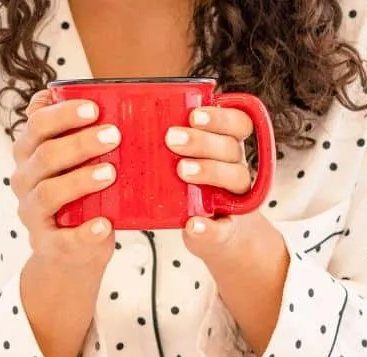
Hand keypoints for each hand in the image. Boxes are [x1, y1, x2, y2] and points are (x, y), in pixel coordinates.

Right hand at [11, 90, 121, 356]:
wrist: (70, 251)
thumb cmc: (79, 196)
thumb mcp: (74, 163)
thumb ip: (80, 135)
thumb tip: (108, 96)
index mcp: (30, 152)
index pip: (37, 124)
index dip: (63, 113)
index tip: (95, 107)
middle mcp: (25, 179)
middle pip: (45, 155)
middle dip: (79, 142)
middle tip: (114, 135)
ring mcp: (33, 213)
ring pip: (49, 192)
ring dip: (80, 180)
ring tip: (111, 173)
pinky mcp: (47, 243)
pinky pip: (63, 238)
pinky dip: (84, 232)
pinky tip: (105, 224)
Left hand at [165, 106, 259, 260]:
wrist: (205, 231)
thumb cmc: (186, 187)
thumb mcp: (180, 161)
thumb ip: (168, 143)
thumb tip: (129, 121)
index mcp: (226, 147)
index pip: (238, 123)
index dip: (220, 117)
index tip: (193, 115)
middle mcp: (234, 167)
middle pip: (231, 147)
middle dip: (202, 141)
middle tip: (172, 139)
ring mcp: (232, 198)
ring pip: (235, 177)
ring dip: (209, 171)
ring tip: (182, 171)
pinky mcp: (225, 229)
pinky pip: (223, 228)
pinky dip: (209, 227)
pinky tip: (192, 224)